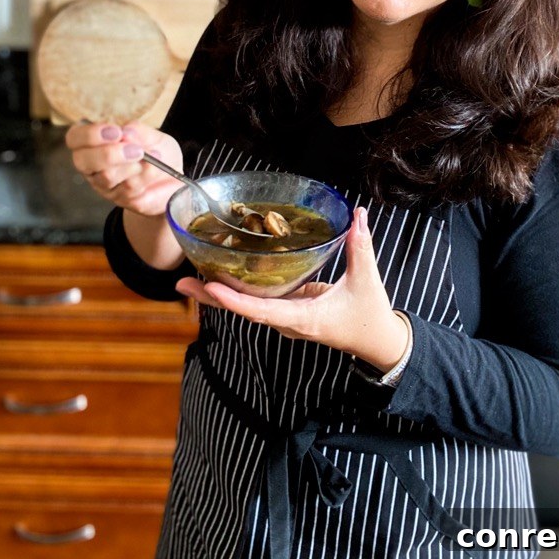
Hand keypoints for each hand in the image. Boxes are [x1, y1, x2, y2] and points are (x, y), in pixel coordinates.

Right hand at [65, 120, 183, 217]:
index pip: (75, 138)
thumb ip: (138, 132)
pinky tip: (156, 168)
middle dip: (109, 153)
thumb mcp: (153, 136)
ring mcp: (105, 186)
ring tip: (153, 157)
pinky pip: (127, 188)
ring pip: (106, 176)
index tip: (116, 132)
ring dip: (132, 165)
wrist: (175, 178)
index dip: (90, 134)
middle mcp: (94, 167)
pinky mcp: (121, 200)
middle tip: (136, 150)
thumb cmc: (157, 152)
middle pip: (82, 161)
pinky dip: (145, 175)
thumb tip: (126, 132)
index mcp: (94, 144)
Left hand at [176, 207, 409, 370]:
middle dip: (211, 297)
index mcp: (303, 317)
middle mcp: (288, 322)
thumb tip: (357, 215)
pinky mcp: (289, 312)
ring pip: (245, 308)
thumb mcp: (366, 280)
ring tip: (190, 279)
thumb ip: (359, 245)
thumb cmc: (370, 315)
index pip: (261, 311)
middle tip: (181, 282)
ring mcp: (286, 319)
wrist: (377, 343)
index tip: (210, 287)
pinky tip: (220, 277)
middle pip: (242, 311)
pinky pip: (256, 303)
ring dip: (217, 295)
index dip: (233, 301)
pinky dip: (236, 292)